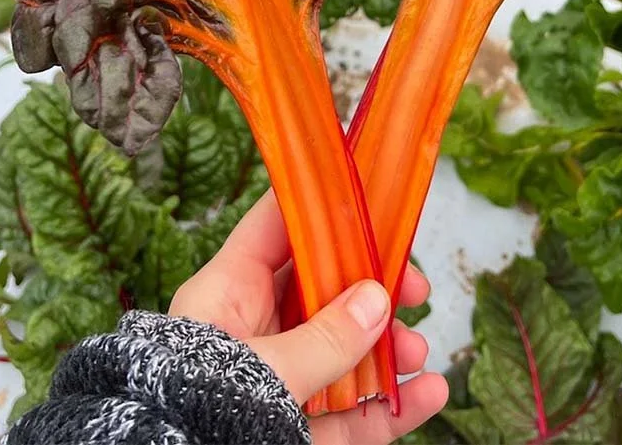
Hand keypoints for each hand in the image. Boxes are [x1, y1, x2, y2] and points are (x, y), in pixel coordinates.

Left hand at [169, 192, 448, 444]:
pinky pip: (347, 415)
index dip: (322, 209)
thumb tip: (377, 299)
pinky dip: (388, 407)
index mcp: (228, 294)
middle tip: (415, 289)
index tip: (372, 199)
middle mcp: (251, 332)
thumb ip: (324, 337)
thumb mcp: (264, 369)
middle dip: (373, 292)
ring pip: (341, 353)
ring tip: (417, 354)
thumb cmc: (195, 413)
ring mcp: (275, 383)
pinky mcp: (293, 431)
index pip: (276, 228)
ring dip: (387, 351)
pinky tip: (426, 394)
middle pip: (322, 292)